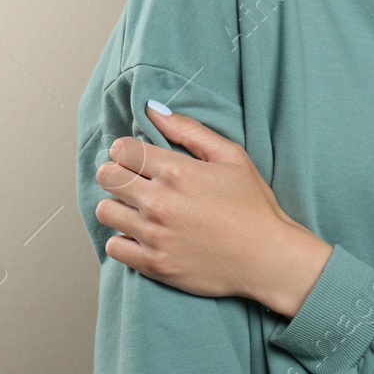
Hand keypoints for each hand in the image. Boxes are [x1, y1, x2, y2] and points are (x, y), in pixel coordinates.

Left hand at [94, 102, 331, 315]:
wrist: (267, 257)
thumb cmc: (253, 204)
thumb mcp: (232, 157)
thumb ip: (190, 130)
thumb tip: (153, 109)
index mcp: (179, 172)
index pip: (122, 150)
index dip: (125, 149)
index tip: (137, 156)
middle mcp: (160, 202)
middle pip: (107, 177)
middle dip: (117, 173)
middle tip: (135, 180)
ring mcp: (155, 235)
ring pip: (105, 211)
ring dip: (119, 206)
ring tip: (140, 208)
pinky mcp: (153, 264)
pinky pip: (113, 247)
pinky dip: (124, 240)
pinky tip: (144, 235)